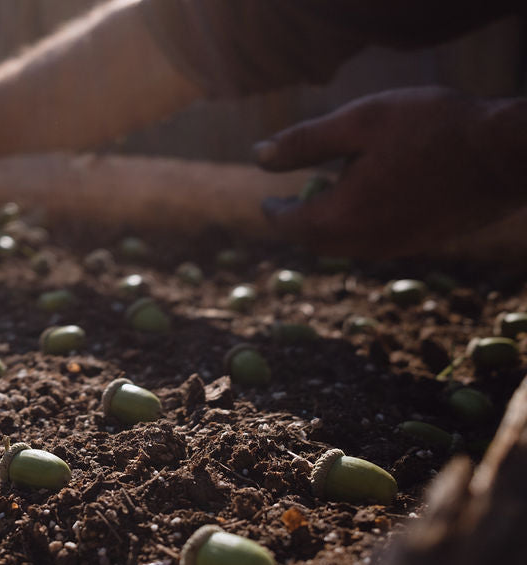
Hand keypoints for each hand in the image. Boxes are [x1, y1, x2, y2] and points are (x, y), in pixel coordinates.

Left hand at [255, 87, 521, 257]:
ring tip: (330, 193)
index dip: (273, 211)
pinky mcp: (421, 245)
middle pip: (313, 242)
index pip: (288, 225)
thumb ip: (304, 142)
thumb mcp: (360, 121)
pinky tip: (371, 199)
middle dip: (298, 223)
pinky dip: (358, 227)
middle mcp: (363, 244)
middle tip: (291, 201)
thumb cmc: (433, 127)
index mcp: (340, 216)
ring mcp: (395, 248)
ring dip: (328, 226)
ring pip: (344, 246)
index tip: (268, 199)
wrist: (507, 154)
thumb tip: (258, 157)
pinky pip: (373, 244)